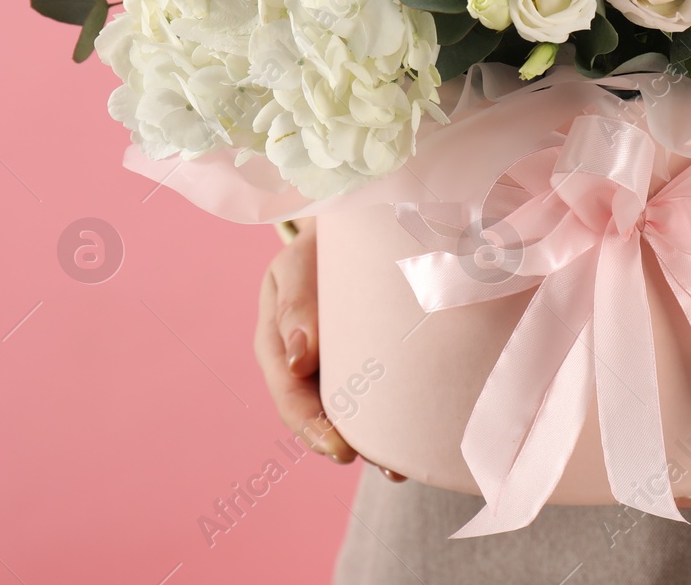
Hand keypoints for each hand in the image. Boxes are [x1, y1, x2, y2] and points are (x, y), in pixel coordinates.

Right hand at [253, 220, 405, 478]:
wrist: (354, 226)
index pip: (289, 393)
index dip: (311, 425)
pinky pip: (374, 393)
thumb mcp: (299, 264)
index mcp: (276, 342)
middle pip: (319, 414)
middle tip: (385, 465)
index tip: (340, 449)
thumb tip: (298, 361)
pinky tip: (414, 439)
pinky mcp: (364, 359)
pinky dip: (391, 416)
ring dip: (374, 439)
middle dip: (348, 443)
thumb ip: (295, 305)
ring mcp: (331, 363)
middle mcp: (301, 362)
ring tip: (402, 465)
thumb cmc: (321, 245)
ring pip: (347, 411)